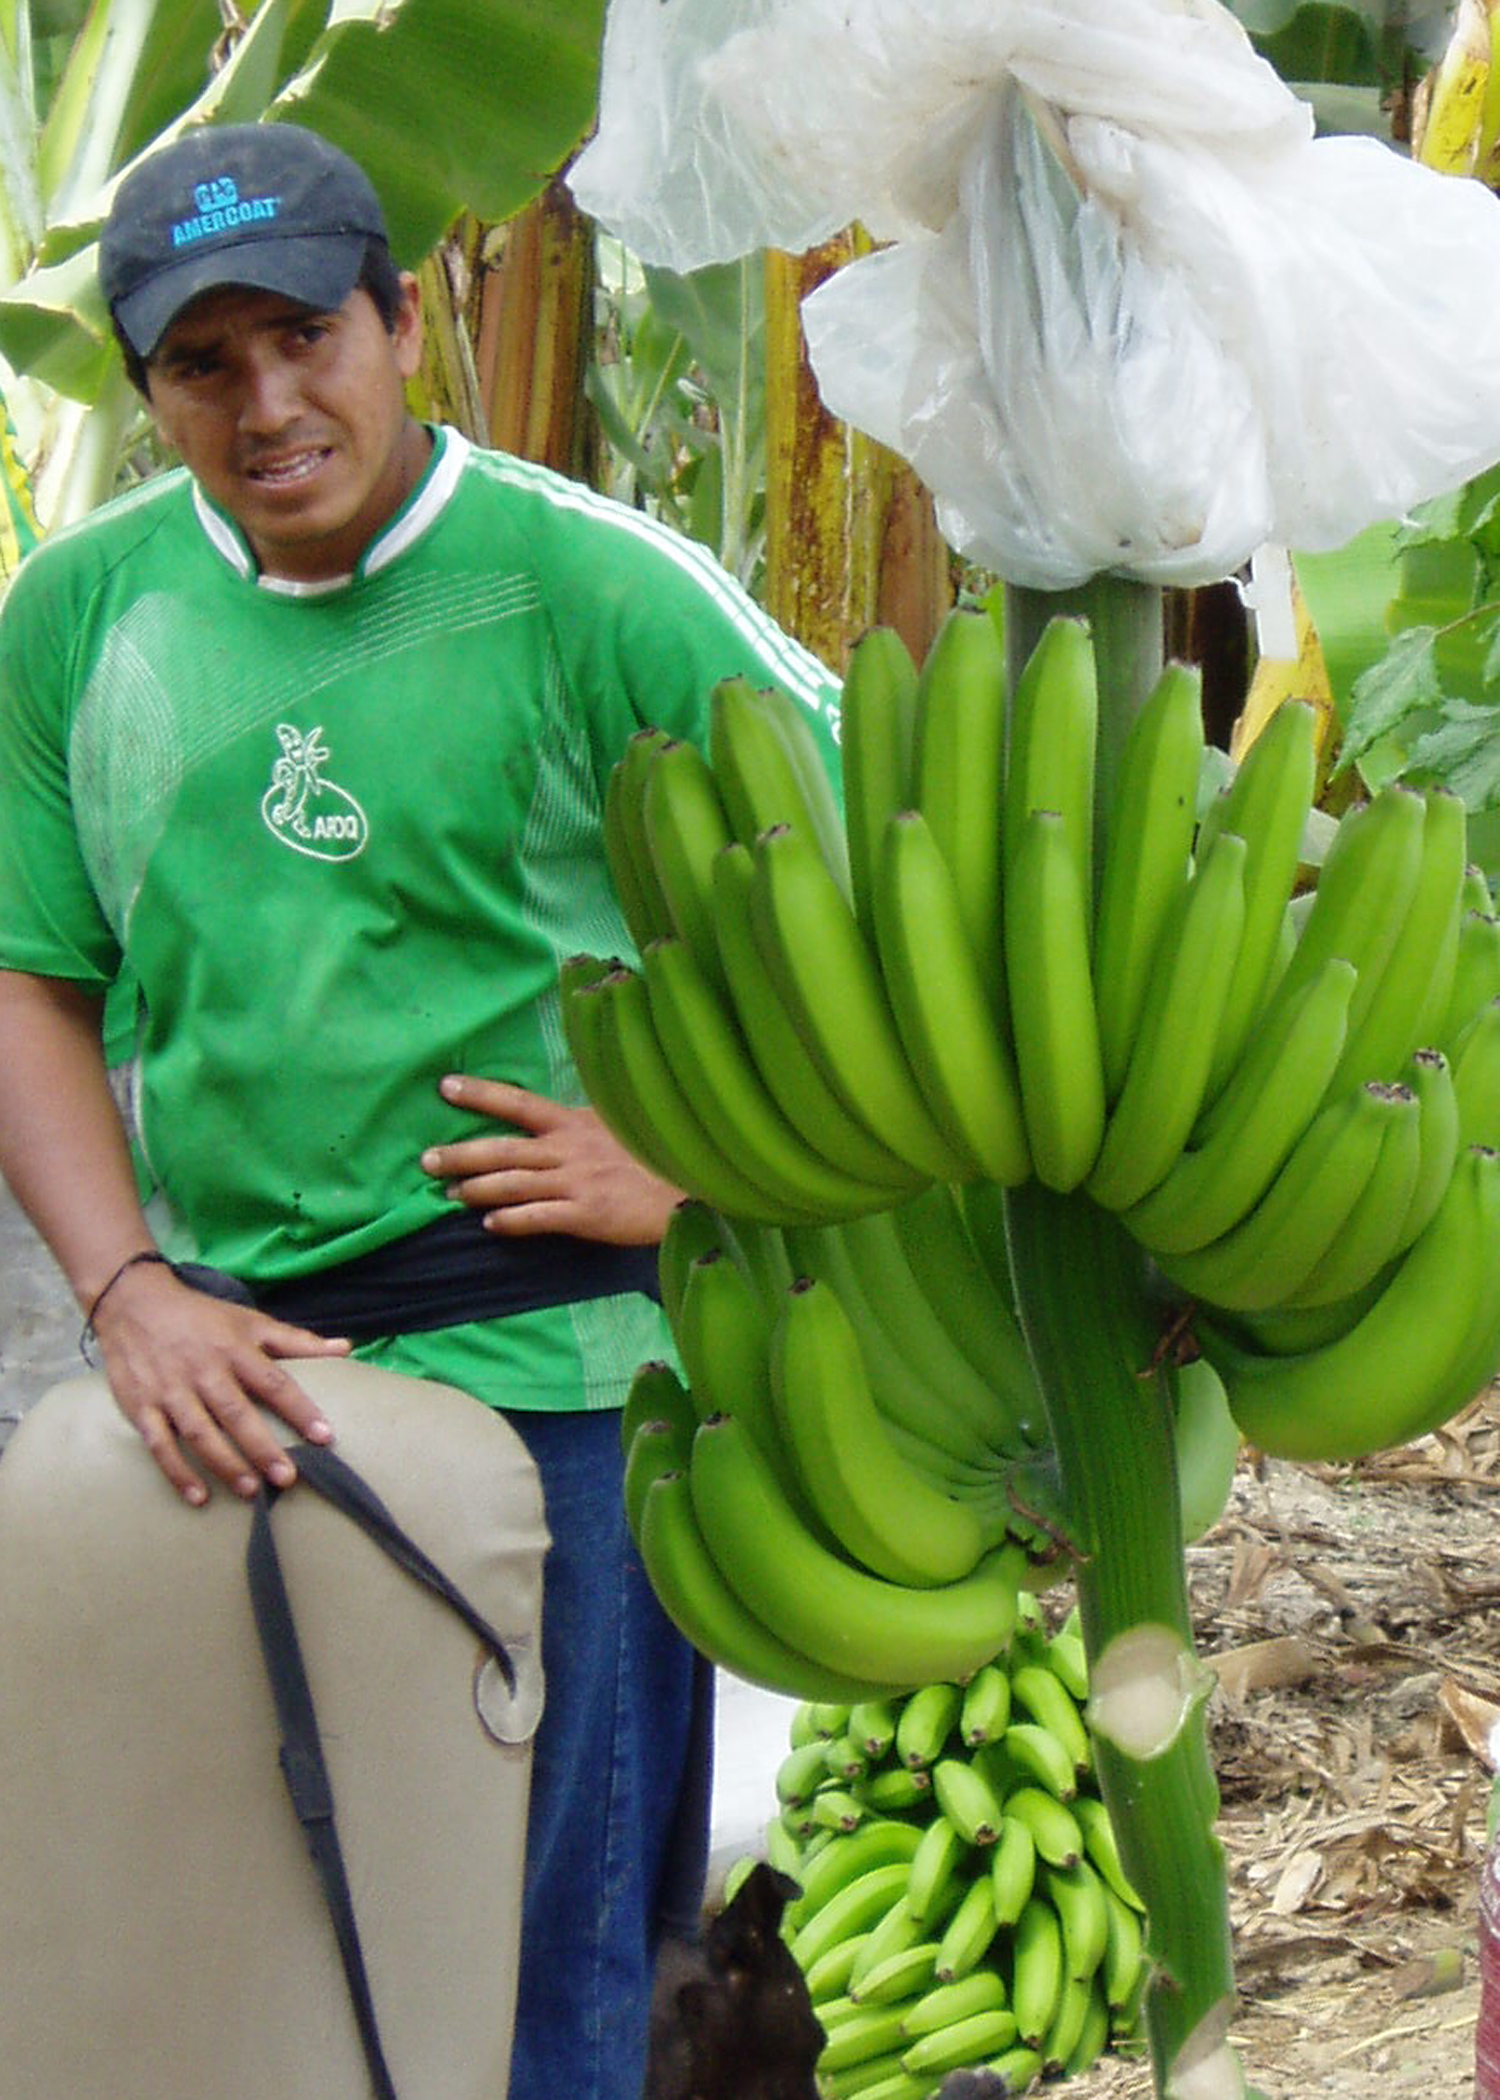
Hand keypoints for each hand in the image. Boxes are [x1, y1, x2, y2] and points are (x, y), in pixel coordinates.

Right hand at [89, 1258, 350, 1507]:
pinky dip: (176, 1472)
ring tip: (251, 1490)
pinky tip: (198, 1496)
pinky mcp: (141, 1406)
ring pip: (199, 1433)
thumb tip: (346, 1348)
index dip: (300, 1409)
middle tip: (287, 1478)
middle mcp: (204, 1371)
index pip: (274, 1382)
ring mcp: (170, 1391)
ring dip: (225, 1464)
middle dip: (262, 1447)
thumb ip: (297, 1340)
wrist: (133, 1303)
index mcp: (234, 1349)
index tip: (324, 1436)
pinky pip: (159, 1444)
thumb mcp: (250, 1321)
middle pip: (236, 1413)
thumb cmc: (202, 1318)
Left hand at [421, 1074, 682, 1244]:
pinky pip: (538, 1217)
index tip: (445, 1087)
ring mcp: (576, 1181)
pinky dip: (511, 1221)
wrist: (691, 1188)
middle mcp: (569, 1148)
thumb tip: (548, 1123)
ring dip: (476, 1188)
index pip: (518, 1103)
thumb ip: (580, 1125)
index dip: (480, 1094)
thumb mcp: (617, 1125)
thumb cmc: (654, 1156)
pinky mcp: (586, 1214)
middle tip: (426, 1160)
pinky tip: (490, 1225)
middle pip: (503, 1148)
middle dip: (460, 1154)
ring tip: (449, 1194)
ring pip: (513, 1183)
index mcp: (574, 1122)